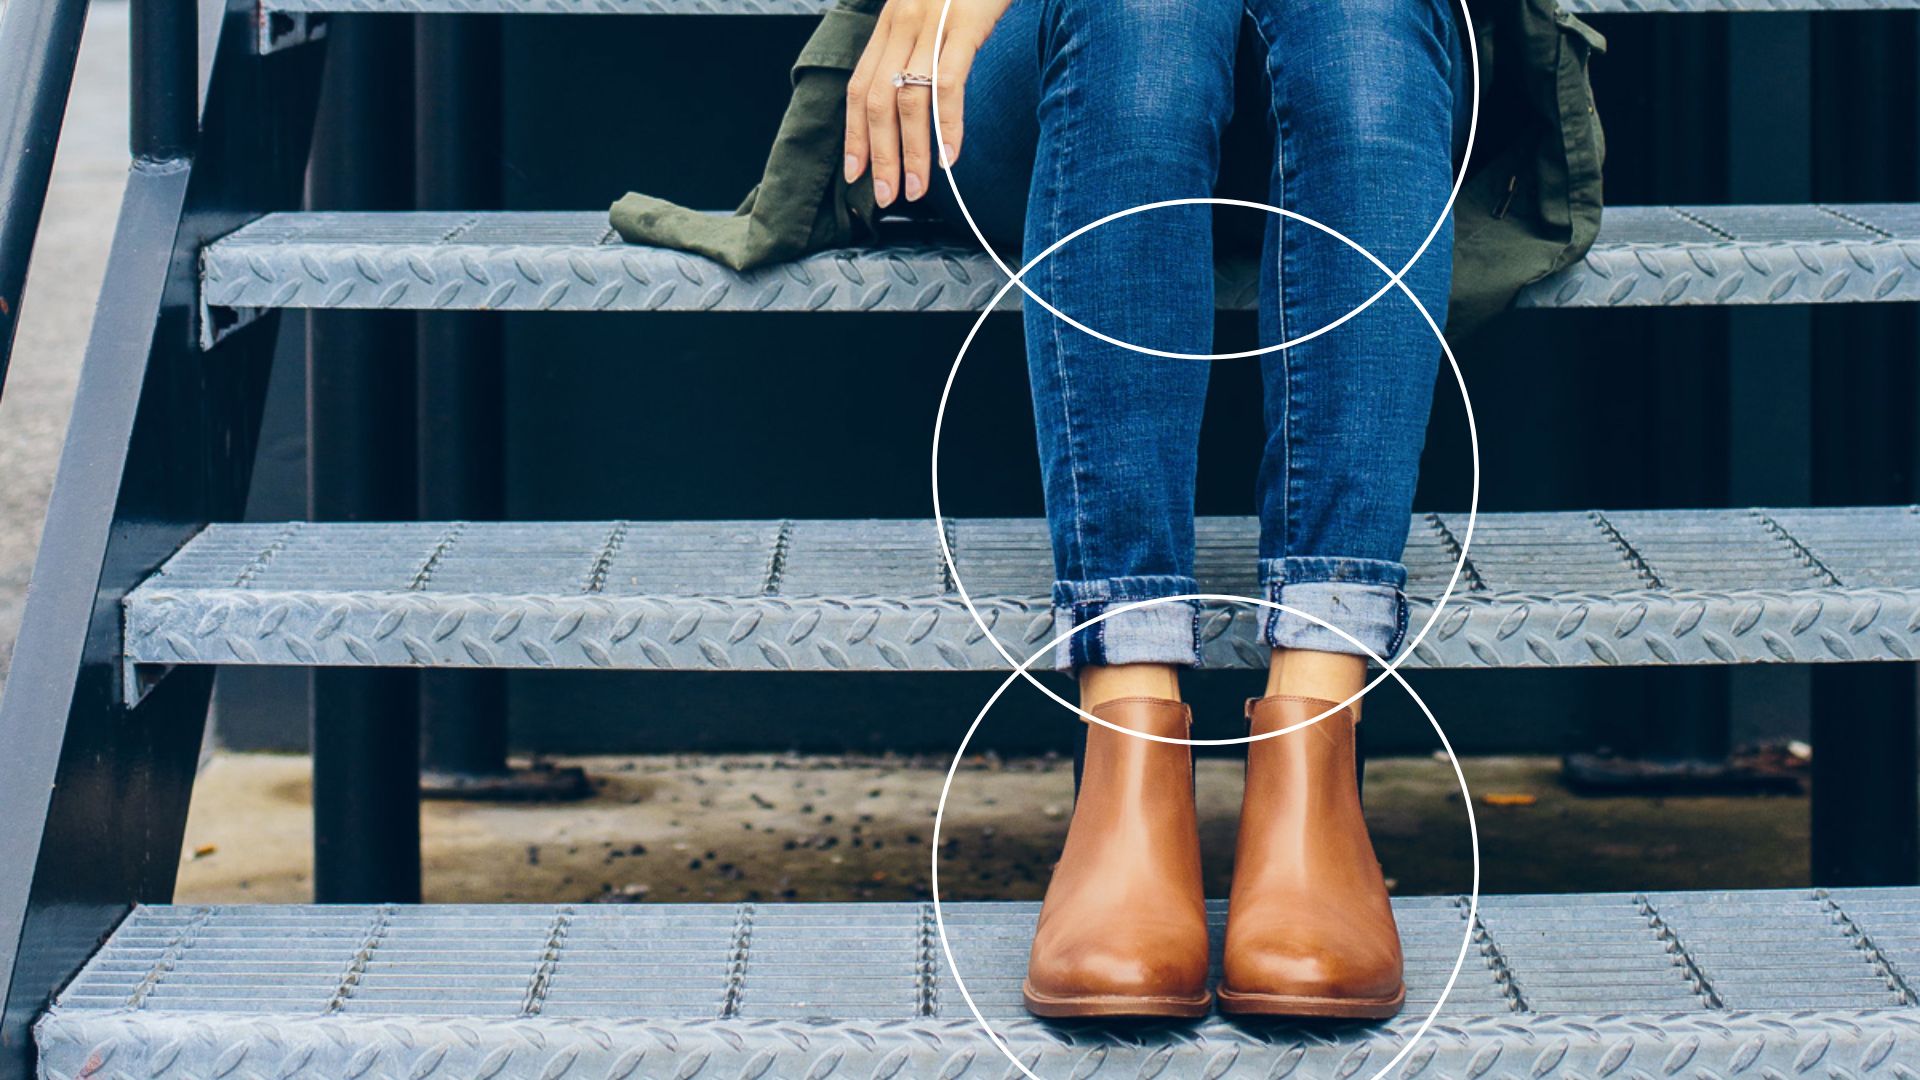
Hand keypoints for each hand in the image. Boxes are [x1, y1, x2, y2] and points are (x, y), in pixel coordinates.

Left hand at [843, 0, 1011, 207]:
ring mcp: (930, 25)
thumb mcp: (933, 9)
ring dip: (911, 153)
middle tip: (886, 195)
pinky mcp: (961, 25)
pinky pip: (947, 84)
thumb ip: (920, 47)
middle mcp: (901, 25)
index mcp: (890, 24)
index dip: (855, 135)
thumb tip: (919, 98)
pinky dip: (947, 125)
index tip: (854, 173)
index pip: (861, 89)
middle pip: (878, 102)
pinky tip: (951, 155)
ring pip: (908, 100)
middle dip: (878, 156)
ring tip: (917, 187)